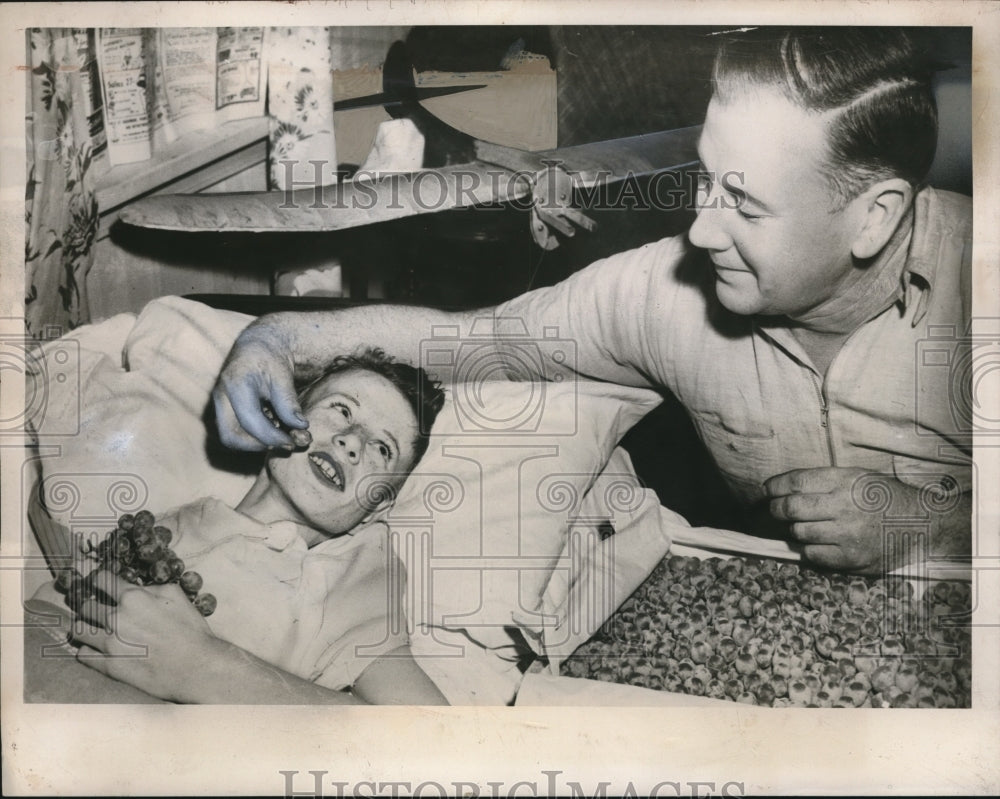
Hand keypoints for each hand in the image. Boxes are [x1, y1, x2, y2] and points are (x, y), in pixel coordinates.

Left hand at [71, 571, 224, 702]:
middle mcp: (116, 617)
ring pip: (77, 629)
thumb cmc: (191, 629)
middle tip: (98, 610)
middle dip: (91, 605)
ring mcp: (109, 643)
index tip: (98, 585)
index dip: (98, 580)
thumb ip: (150, 587)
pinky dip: (87, 650)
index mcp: (133, 597)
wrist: (196, 666)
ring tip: (94, 630)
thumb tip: (136, 587)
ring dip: (85, 627)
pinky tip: (98, 649)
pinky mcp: (108, 666)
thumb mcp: (176, 596)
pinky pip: (82, 654)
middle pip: (85, 604)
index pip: (100, 579)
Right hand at [212, 325, 308, 450]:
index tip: (292, 441)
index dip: (272, 436)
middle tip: (285, 443)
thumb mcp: (283, 375)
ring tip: (282, 435)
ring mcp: (219, 405)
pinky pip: (234, 432)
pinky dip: (254, 437)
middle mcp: (221, 397)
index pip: (250, 422)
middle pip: (231, 436)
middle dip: (259, 446)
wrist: (256, 347)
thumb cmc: (270, 359)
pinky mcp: (224, 411)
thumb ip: (289, 402)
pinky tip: (273, 429)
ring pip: (230, 437)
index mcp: (235, 385)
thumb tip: (301, 426)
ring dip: (257, 443)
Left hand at [764, 467, 922, 574]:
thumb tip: (785, 488)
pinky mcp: (851, 558)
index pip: (796, 482)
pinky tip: (817, 543)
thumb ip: (825, 481)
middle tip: (775, 510)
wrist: (924, 524)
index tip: (767, 489)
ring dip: (794, 529)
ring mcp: (847, 534)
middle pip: (791, 508)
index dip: (775, 486)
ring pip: (799, 532)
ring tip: (802, 526)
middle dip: (776, 509)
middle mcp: (843, 506)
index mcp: (845, 481)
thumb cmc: (886, 498)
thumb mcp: (859, 477)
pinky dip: (808, 549)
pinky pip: (813, 555)